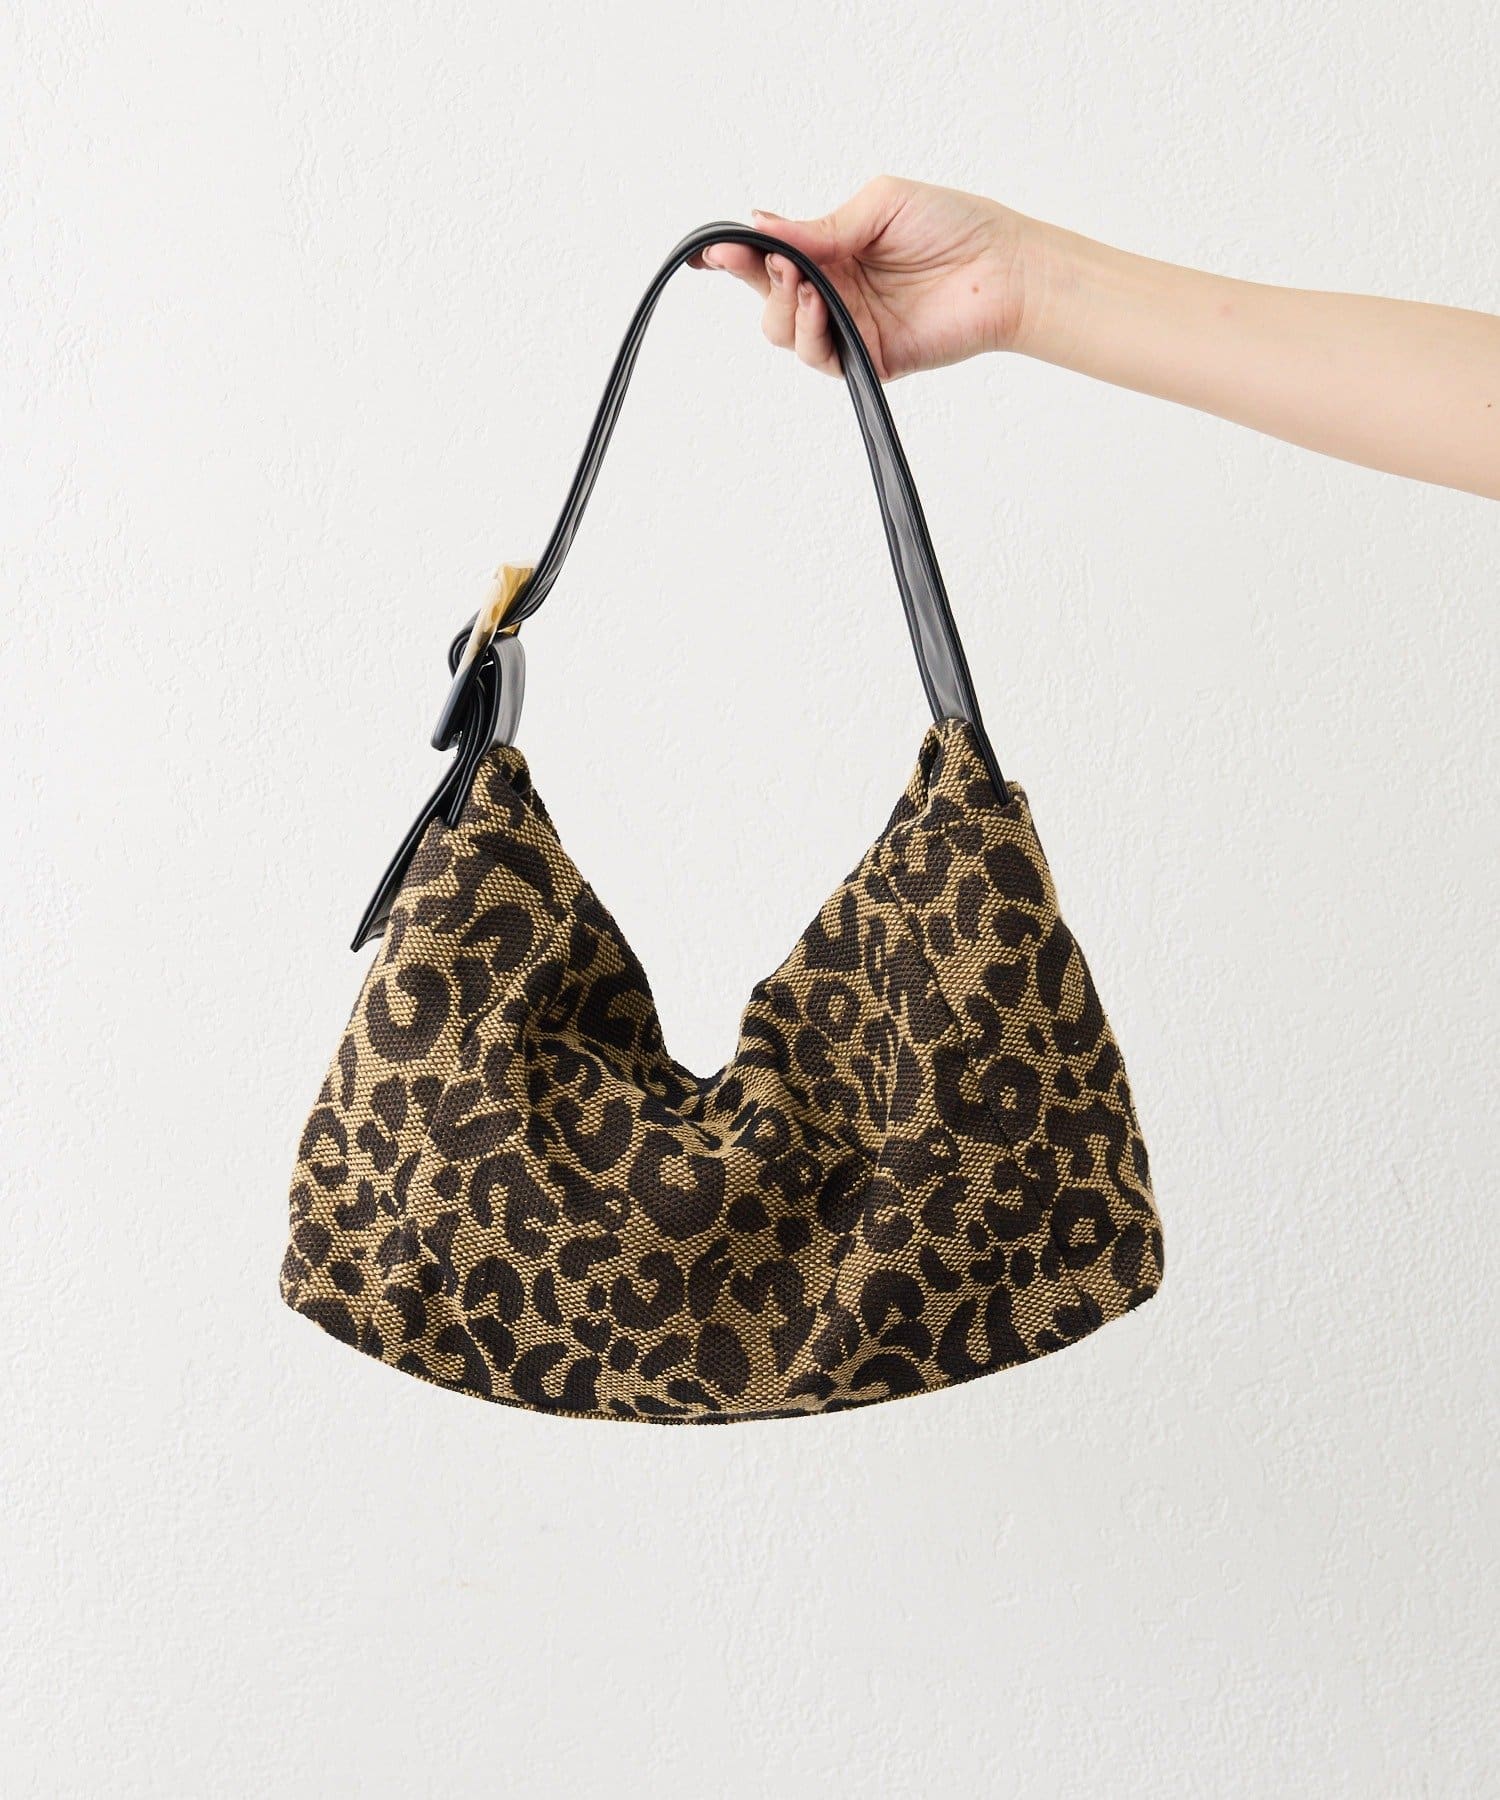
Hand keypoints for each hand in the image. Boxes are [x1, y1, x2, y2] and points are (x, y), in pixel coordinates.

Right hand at [695, 176, 1037, 380]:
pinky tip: (819, 304)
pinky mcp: (867, 359)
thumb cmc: (954, 226)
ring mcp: (849, 327)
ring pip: (783, 332)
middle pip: (766, 300)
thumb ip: (821, 226)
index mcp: (833, 251)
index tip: (715, 248)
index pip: (772, 257)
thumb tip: (764, 226)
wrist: (1004, 268)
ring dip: (782, 306)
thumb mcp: (879, 206)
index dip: (738, 255)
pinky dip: (809, 331)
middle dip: (757, 280)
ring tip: (802, 281)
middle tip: (773, 260)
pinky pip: (820, 356)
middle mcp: (835, 291)